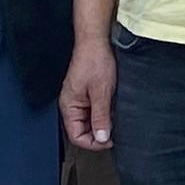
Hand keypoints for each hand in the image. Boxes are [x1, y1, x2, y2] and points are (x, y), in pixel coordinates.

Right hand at [60, 34, 116, 153]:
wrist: (95, 41)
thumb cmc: (94, 61)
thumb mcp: (101, 92)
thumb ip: (100, 116)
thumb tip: (102, 138)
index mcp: (69, 106)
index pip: (76, 136)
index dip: (93, 143)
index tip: (110, 141)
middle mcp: (71, 105)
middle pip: (82, 131)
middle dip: (98, 134)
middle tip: (116, 133)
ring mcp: (78, 100)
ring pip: (89, 123)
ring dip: (102, 124)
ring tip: (115, 120)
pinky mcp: (86, 95)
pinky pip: (93, 112)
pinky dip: (103, 115)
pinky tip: (113, 110)